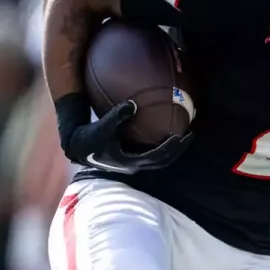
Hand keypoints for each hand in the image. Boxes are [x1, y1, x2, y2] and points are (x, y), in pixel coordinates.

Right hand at [54, 95, 189, 173]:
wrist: (78, 148)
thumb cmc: (90, 138)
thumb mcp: (102, 126)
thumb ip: (117, 116)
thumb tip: (133, 104)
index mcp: (131, 161)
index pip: (157, 157)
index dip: (170, 148)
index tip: (180, 136)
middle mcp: (135, 165)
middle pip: (163, 161)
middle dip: (178, 149)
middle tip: (190, 135)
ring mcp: (134, 162)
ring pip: (159, 159)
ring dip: (172, 149)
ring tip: (183, 134)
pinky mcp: (131, 157)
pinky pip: (152, 152)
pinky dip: (162, 144)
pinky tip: (166, 130)